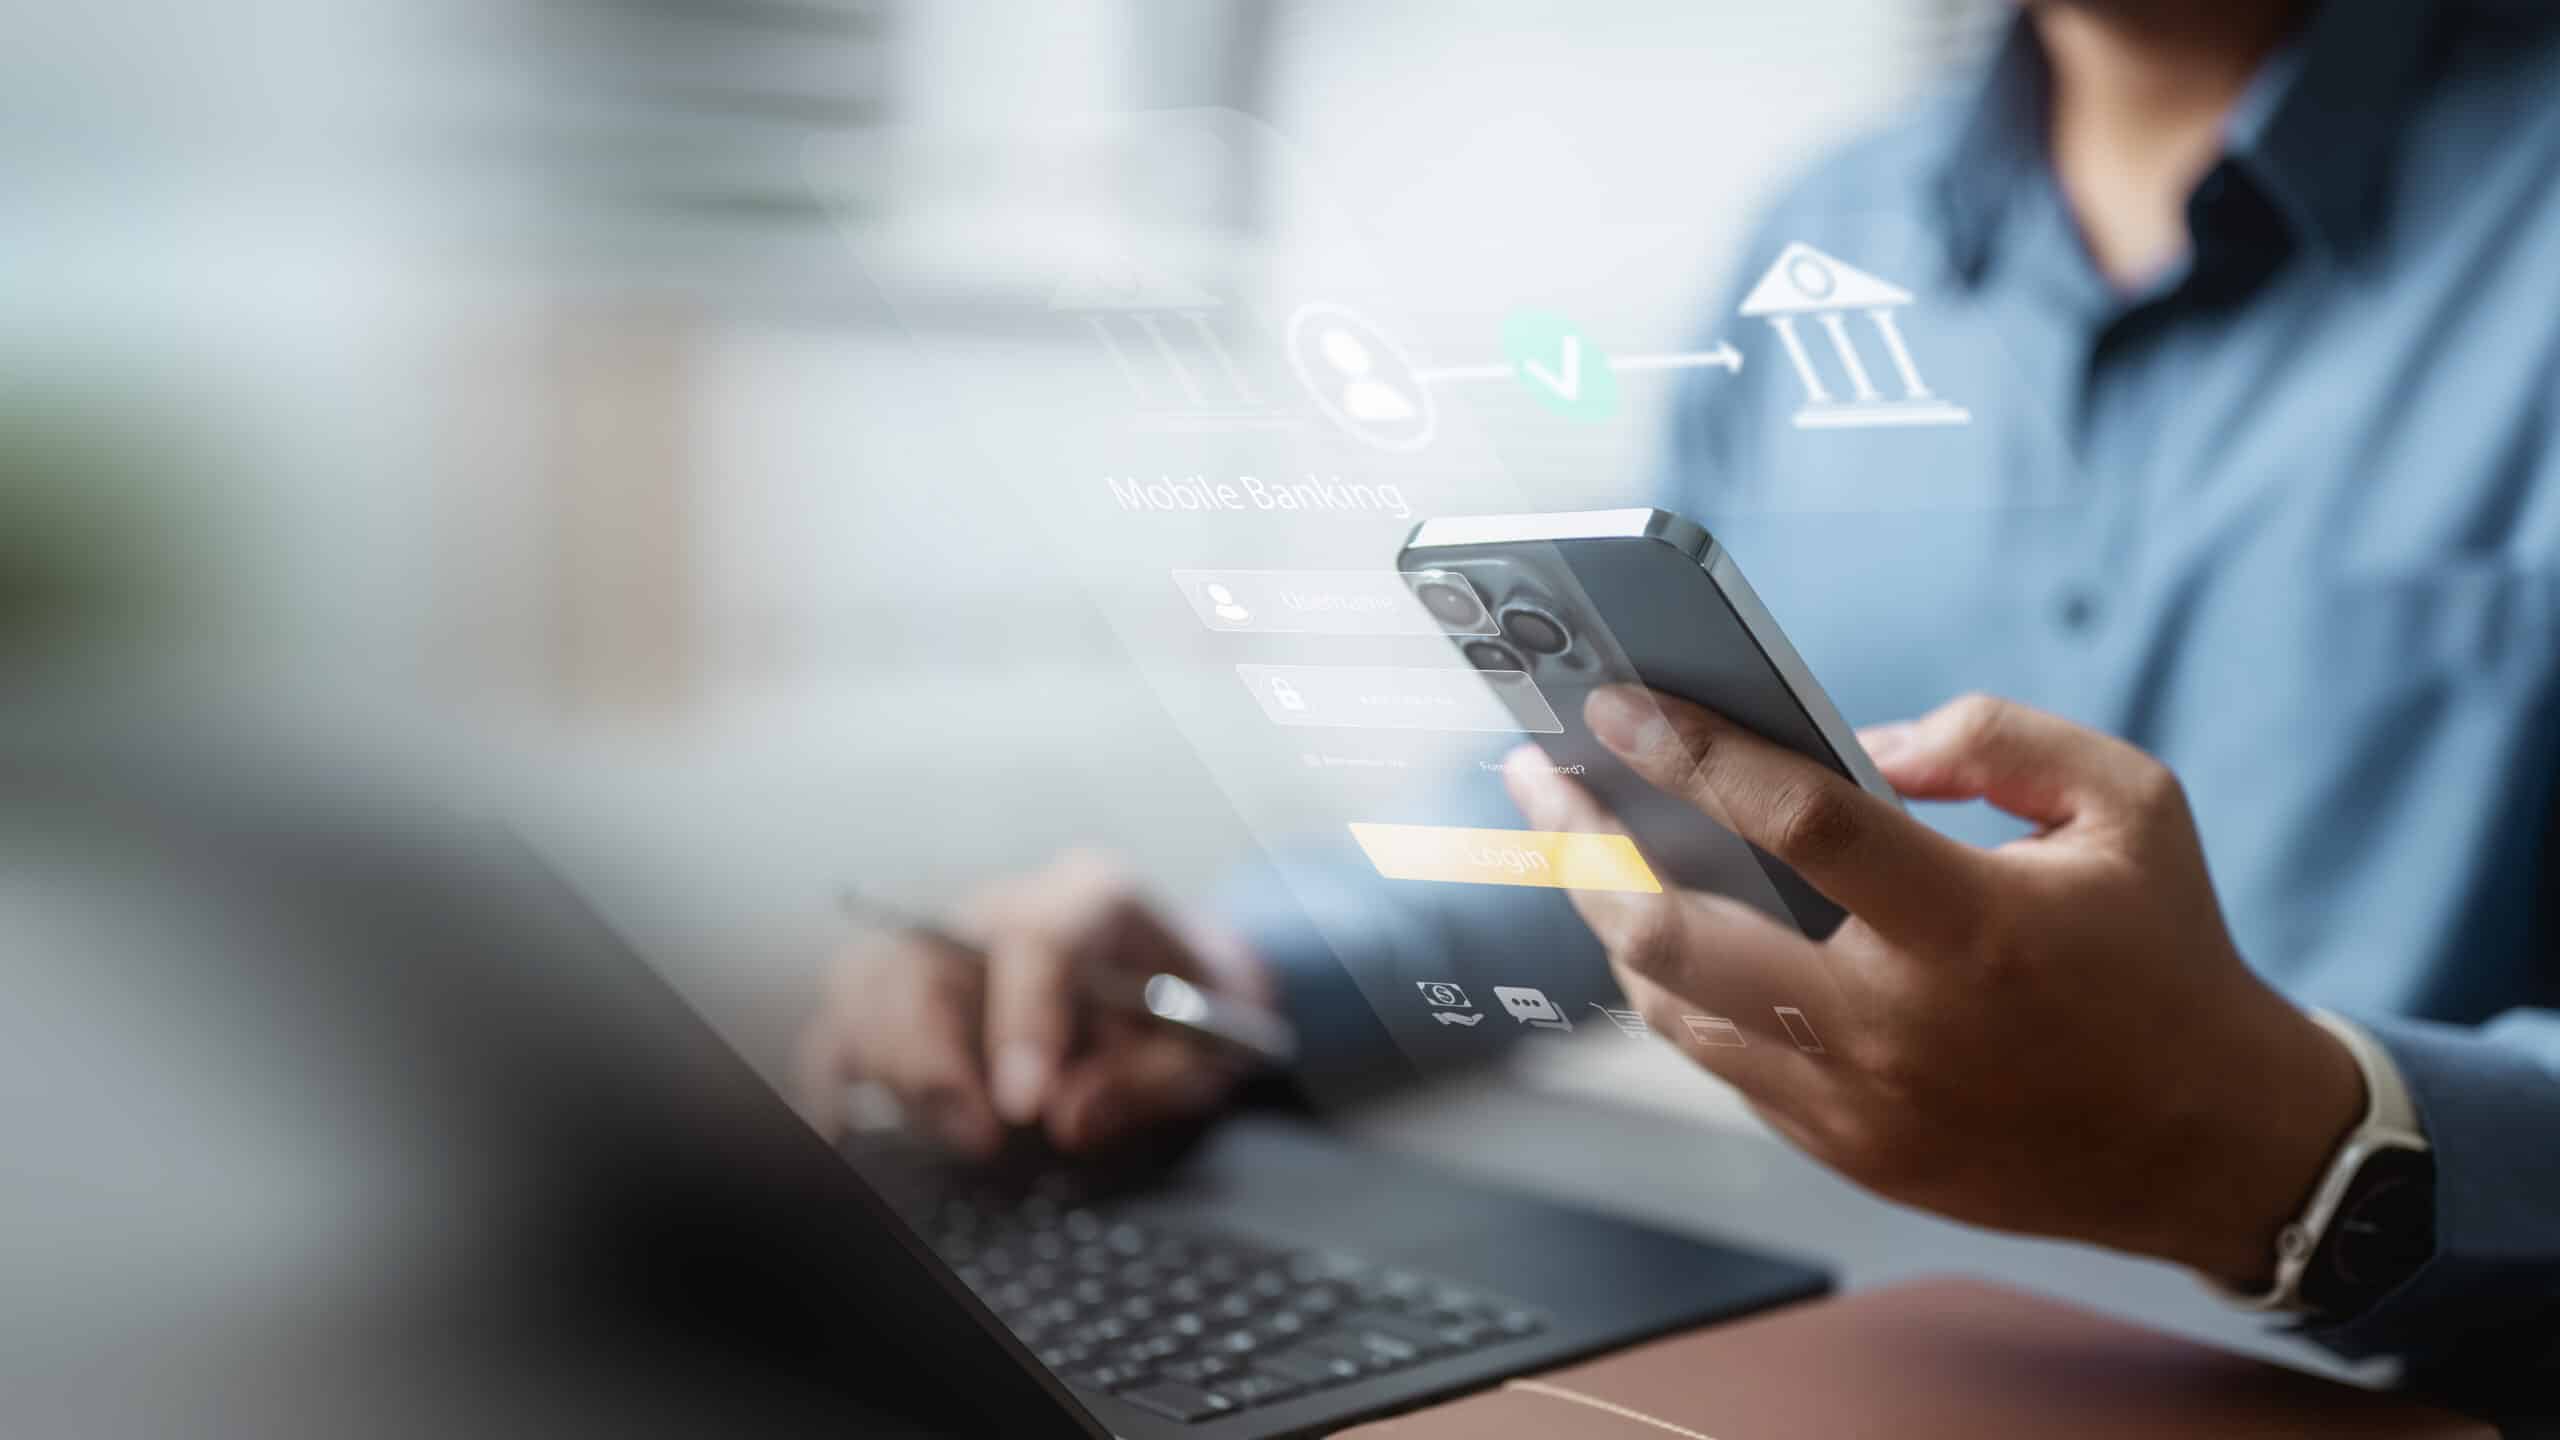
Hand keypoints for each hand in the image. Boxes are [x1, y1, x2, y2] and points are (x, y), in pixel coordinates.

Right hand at [794, 851, 1269, 1156]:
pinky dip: (834, 1075)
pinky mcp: (914, 990)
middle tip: (981, 1136)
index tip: (1024, 1105)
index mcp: (1093, 896)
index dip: (1020, 1021)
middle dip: (937, 1056)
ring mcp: (949, 941)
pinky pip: (845, 1020)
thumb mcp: (1208, 1050)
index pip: (1034, 938)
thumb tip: (1065, 1118)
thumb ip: (1144, 1081)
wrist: (1191, 984)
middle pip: (923, 955)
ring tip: (953, 1133)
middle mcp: (1004, 905)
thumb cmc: (1196, 1010)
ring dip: (891, 1067)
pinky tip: (843, 1131)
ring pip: (869, 981)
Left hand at [1503, 689, 2364, 1289]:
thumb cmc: (2165, 954)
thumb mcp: (2129, 802)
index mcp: (1969, 928)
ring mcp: (1857, 1103)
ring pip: (1671, 1006)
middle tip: (1540, 778)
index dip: (1692, 752)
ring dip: (1609, 919)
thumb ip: (1995, 738)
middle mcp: (1895, 1026)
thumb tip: (1859, 747)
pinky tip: (1659, 930)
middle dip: (1584, 845)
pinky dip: (1677, 988)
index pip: (1795, 822)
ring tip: (1580, 846)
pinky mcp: (1844, 1151)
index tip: (1612, 705)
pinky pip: (1721, 1059)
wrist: (2213, 1146)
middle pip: (1676, 935)